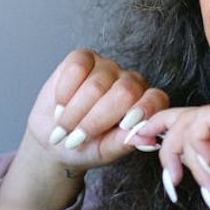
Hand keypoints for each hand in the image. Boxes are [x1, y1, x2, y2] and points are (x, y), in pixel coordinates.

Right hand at [0, 49, 168, 209]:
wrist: (54, 137)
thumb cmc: (85, 147)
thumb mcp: (105, 152)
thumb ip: (125, 143)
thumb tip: (148, 139)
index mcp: (144, 105)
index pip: (155, 99)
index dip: (143, 111)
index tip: (124, 126)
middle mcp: (130, 82)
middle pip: (125, 92)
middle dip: (96, 120)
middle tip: (76, 139)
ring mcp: (107, 67)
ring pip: (97, 84)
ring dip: (75, 112)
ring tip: (64, 127)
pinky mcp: (83, 58)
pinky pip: (77, 67)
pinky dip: (65, 90)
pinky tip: (61, 104)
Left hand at [136, 105, 209, 209]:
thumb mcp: (208, 176)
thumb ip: (189, 156)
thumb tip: (158, 142)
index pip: (184, 118)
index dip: (156, 126)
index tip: (135, 140)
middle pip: (182, 117)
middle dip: (164, 144)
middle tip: (164, 172)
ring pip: (190, 121)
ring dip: (182, 155)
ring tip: (189, 181)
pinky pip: (204, 124)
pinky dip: (197, 149)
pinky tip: (208, 171)